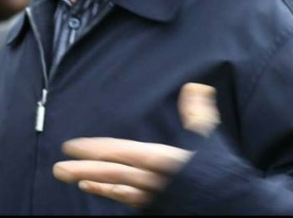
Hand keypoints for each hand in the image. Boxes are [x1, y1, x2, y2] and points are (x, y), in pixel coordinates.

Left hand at [52, 83, 218, 207]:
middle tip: (57, 168)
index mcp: (160, 160)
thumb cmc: (221, 173)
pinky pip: (128, 199)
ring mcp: (152, 195)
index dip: (93, 150)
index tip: (72, 147)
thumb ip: (198, 111)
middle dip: (82, 170)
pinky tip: (96, 189)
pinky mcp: (156, 205)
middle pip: (110, 173)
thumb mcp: (209, 138)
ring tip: (70, 178)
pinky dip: (110, 193)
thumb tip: (195, 87)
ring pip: (116, 188)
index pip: (119, 153)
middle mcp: (151, 180)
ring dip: (92, 182)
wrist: (235, 207)